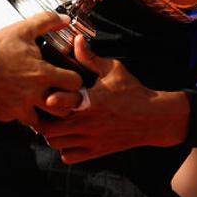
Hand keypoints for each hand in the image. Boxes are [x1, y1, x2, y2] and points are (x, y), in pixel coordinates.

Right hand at [0, 12, 83, 125]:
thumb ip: (46, 21)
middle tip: (60, 94)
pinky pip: (20, 120)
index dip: (75, 80)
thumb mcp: (21, 29)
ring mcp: (20, 108)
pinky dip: (21, 112)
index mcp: (43, 74)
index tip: (69, 77)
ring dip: (44, 111)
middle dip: (66, 102)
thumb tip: (64, 19)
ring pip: (44, 120)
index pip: (75, 84)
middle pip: (66, 109)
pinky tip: (17, 100)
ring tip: (39, 101)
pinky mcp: (7, 115)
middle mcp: (35, 94)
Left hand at [31, 35, 189, 163]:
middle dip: (42, 119)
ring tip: (53, 123)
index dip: (46, 100)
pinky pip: (69, 157)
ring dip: (51, 134)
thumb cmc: (133, 91)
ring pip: (55, 144)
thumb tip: (76, 40)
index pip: (57, 103)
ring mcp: (91, 140)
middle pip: (48, 129)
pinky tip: (67, 137)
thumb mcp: (113, 70)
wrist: (154, 118)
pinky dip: (64, 149)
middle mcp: (88, 123)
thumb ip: (90, 58)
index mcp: (89, 101)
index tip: (44, 94)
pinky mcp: (97, 152)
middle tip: (42, 110)